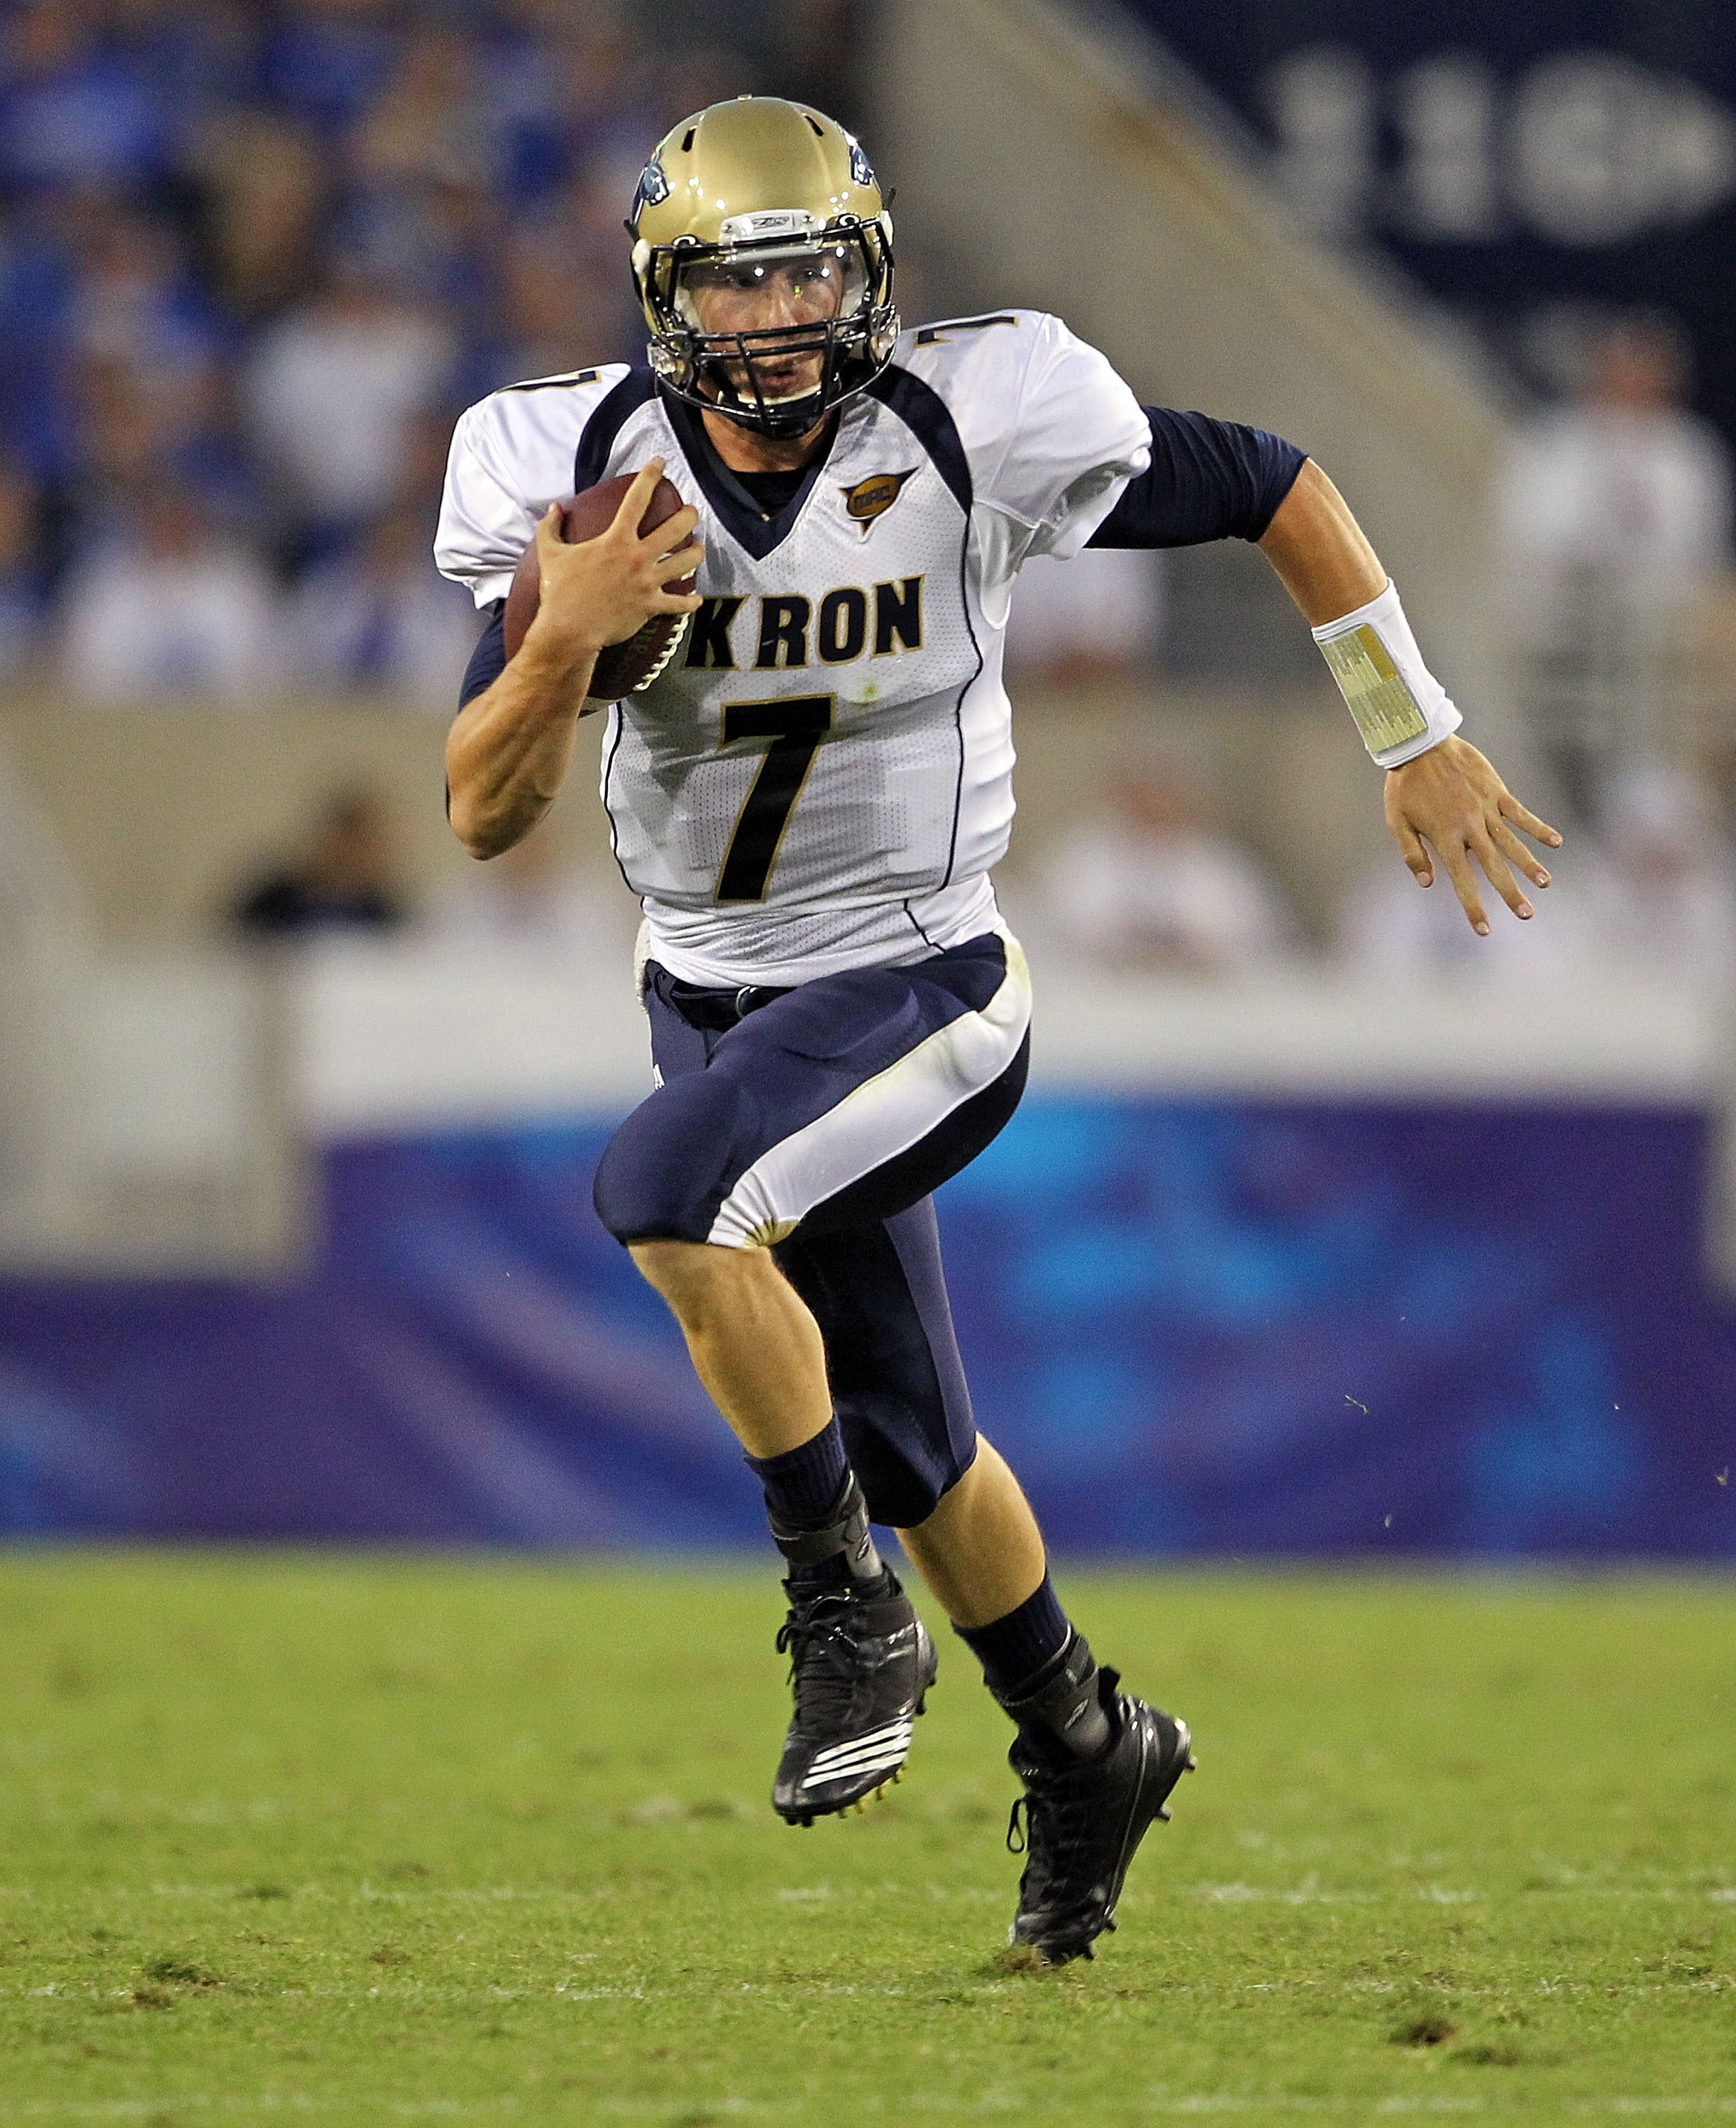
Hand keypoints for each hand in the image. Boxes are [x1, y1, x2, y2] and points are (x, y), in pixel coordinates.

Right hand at [526, 459, 703, 662]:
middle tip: (692, 512)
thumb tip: (554, 507)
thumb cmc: (558, 591)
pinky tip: (697, 599)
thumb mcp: (550, 553)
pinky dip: (690, 602)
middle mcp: (637, 557)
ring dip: (696, 553)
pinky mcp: (650, 606)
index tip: (660, 462)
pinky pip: (679, 604)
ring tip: (698, 549)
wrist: (569, 629)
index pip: (637, 499)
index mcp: (616, 539)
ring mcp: (647, 582)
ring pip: (685, 562)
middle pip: (675, 528)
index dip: (650, 476)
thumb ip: (550, 527)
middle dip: (689, 516)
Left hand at [1384, 734, 1562, 934]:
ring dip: (1530, 864)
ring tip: (1545, 884)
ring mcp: (1486, 808)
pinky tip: (1556, 842)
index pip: (1461, 880)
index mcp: (1445, 838)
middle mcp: (1469, 826)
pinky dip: (1538, 827)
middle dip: (1510, 893)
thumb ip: (1413, 855)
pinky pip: (1520, 813)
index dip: (1473, 906)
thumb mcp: (1398, 822)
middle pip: (1493, 866)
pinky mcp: (1496, 791)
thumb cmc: (1405, 786)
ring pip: (1512, 842)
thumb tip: (1429, 885)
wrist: (1420, 744)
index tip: (1484, 930)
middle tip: (1526, 915)